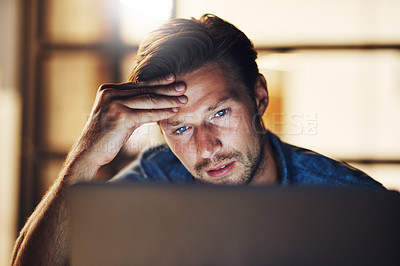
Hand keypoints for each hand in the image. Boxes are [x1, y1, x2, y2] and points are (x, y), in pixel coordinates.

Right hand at [69, 74, 186, 176]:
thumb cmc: (105, 136)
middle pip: (145, 90)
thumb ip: (132, 105)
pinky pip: (147, 114)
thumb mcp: (118, 115)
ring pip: (148, 100)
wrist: (89, 153)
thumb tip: (155, 101)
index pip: (138, 84)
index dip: (157, 81)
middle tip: (184, 86)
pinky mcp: (121, 116)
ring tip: (184, 99)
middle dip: (167, 89)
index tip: (173, 78)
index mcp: (109, 89)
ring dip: (169, 100)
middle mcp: (110, 93)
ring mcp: (114, 104)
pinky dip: (162, 113)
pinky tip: (174, 112)